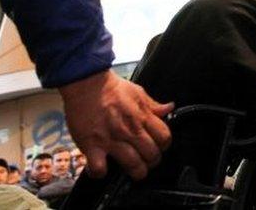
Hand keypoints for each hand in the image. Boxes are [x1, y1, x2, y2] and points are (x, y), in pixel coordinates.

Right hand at [59, 70, 173, 180]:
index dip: (164, 145)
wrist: (86, 83)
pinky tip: (101, 168)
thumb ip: (154, 105)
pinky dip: (100, 172)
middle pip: (152, 155)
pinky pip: (99, 168)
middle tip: (146, 160)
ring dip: (134, 171)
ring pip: (132, 165)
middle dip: (152, 161)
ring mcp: (111, 139)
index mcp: (142, 117)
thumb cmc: (110, 88)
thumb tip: (169, 108)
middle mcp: (129, 130)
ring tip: (131, 169)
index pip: (165, 138)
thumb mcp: (138, 92)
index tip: (159, 146)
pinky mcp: (91, 146)